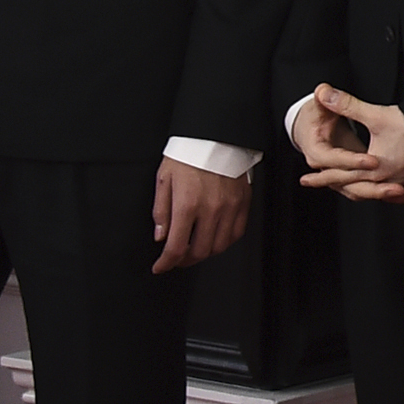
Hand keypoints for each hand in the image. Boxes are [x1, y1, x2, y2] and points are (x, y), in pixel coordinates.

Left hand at [151, 157, 251, 273]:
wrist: (215, 136)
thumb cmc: (188, 155)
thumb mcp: (164, 180)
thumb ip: (161, 211)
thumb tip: (161, 236)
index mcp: (187, 204)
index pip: (176, 247)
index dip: (166, 263)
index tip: (161, 266)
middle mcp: (211, 210)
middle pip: (200, 251)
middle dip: (184, 260)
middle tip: (176, 258)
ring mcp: (230, 208)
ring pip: (220, 246)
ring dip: (205, 253)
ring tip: (195, 249)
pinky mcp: (243, 203)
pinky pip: (237, 233)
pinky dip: (224, 241)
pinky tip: (214, 238)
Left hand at [296, 85, 403, 203]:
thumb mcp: (377, 115)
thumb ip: (348, 105)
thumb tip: (323, 94)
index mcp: (373, 167)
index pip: (340, 174)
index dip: (321, 176)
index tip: (305, 179)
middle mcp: (388, 180)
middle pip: (357, 186)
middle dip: (337, 184)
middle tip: (319, 184)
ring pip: (381, 193)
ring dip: (366, 191)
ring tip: (358, 188)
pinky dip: (396, 193)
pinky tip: (396, 190)